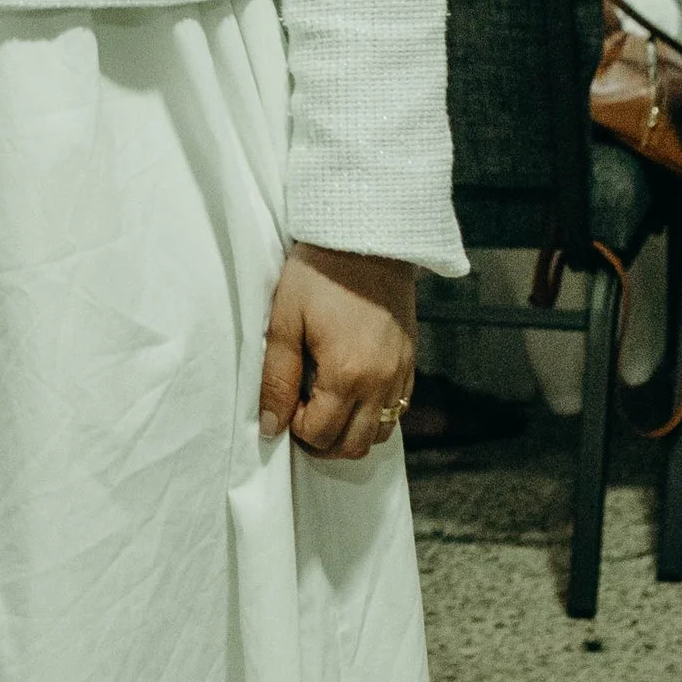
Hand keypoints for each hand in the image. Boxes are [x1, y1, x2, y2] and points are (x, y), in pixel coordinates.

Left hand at [260, 245, 418, 460]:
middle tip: (301, 414)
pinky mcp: (411, 361)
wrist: (367, 235)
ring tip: (325, 406)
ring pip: (381, 433)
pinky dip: (374, 414)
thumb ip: (277, 378)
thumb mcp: (285, 322)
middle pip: (354, 445)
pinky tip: (351, 392)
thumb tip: (271, 426)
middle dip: (323, 441)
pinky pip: (397, 409)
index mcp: (347, 374)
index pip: (321, 433)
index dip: (295, 427)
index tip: (285, 402)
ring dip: (350, 432)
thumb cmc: (319, 274)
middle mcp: (381, 382)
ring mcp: (401, 373)